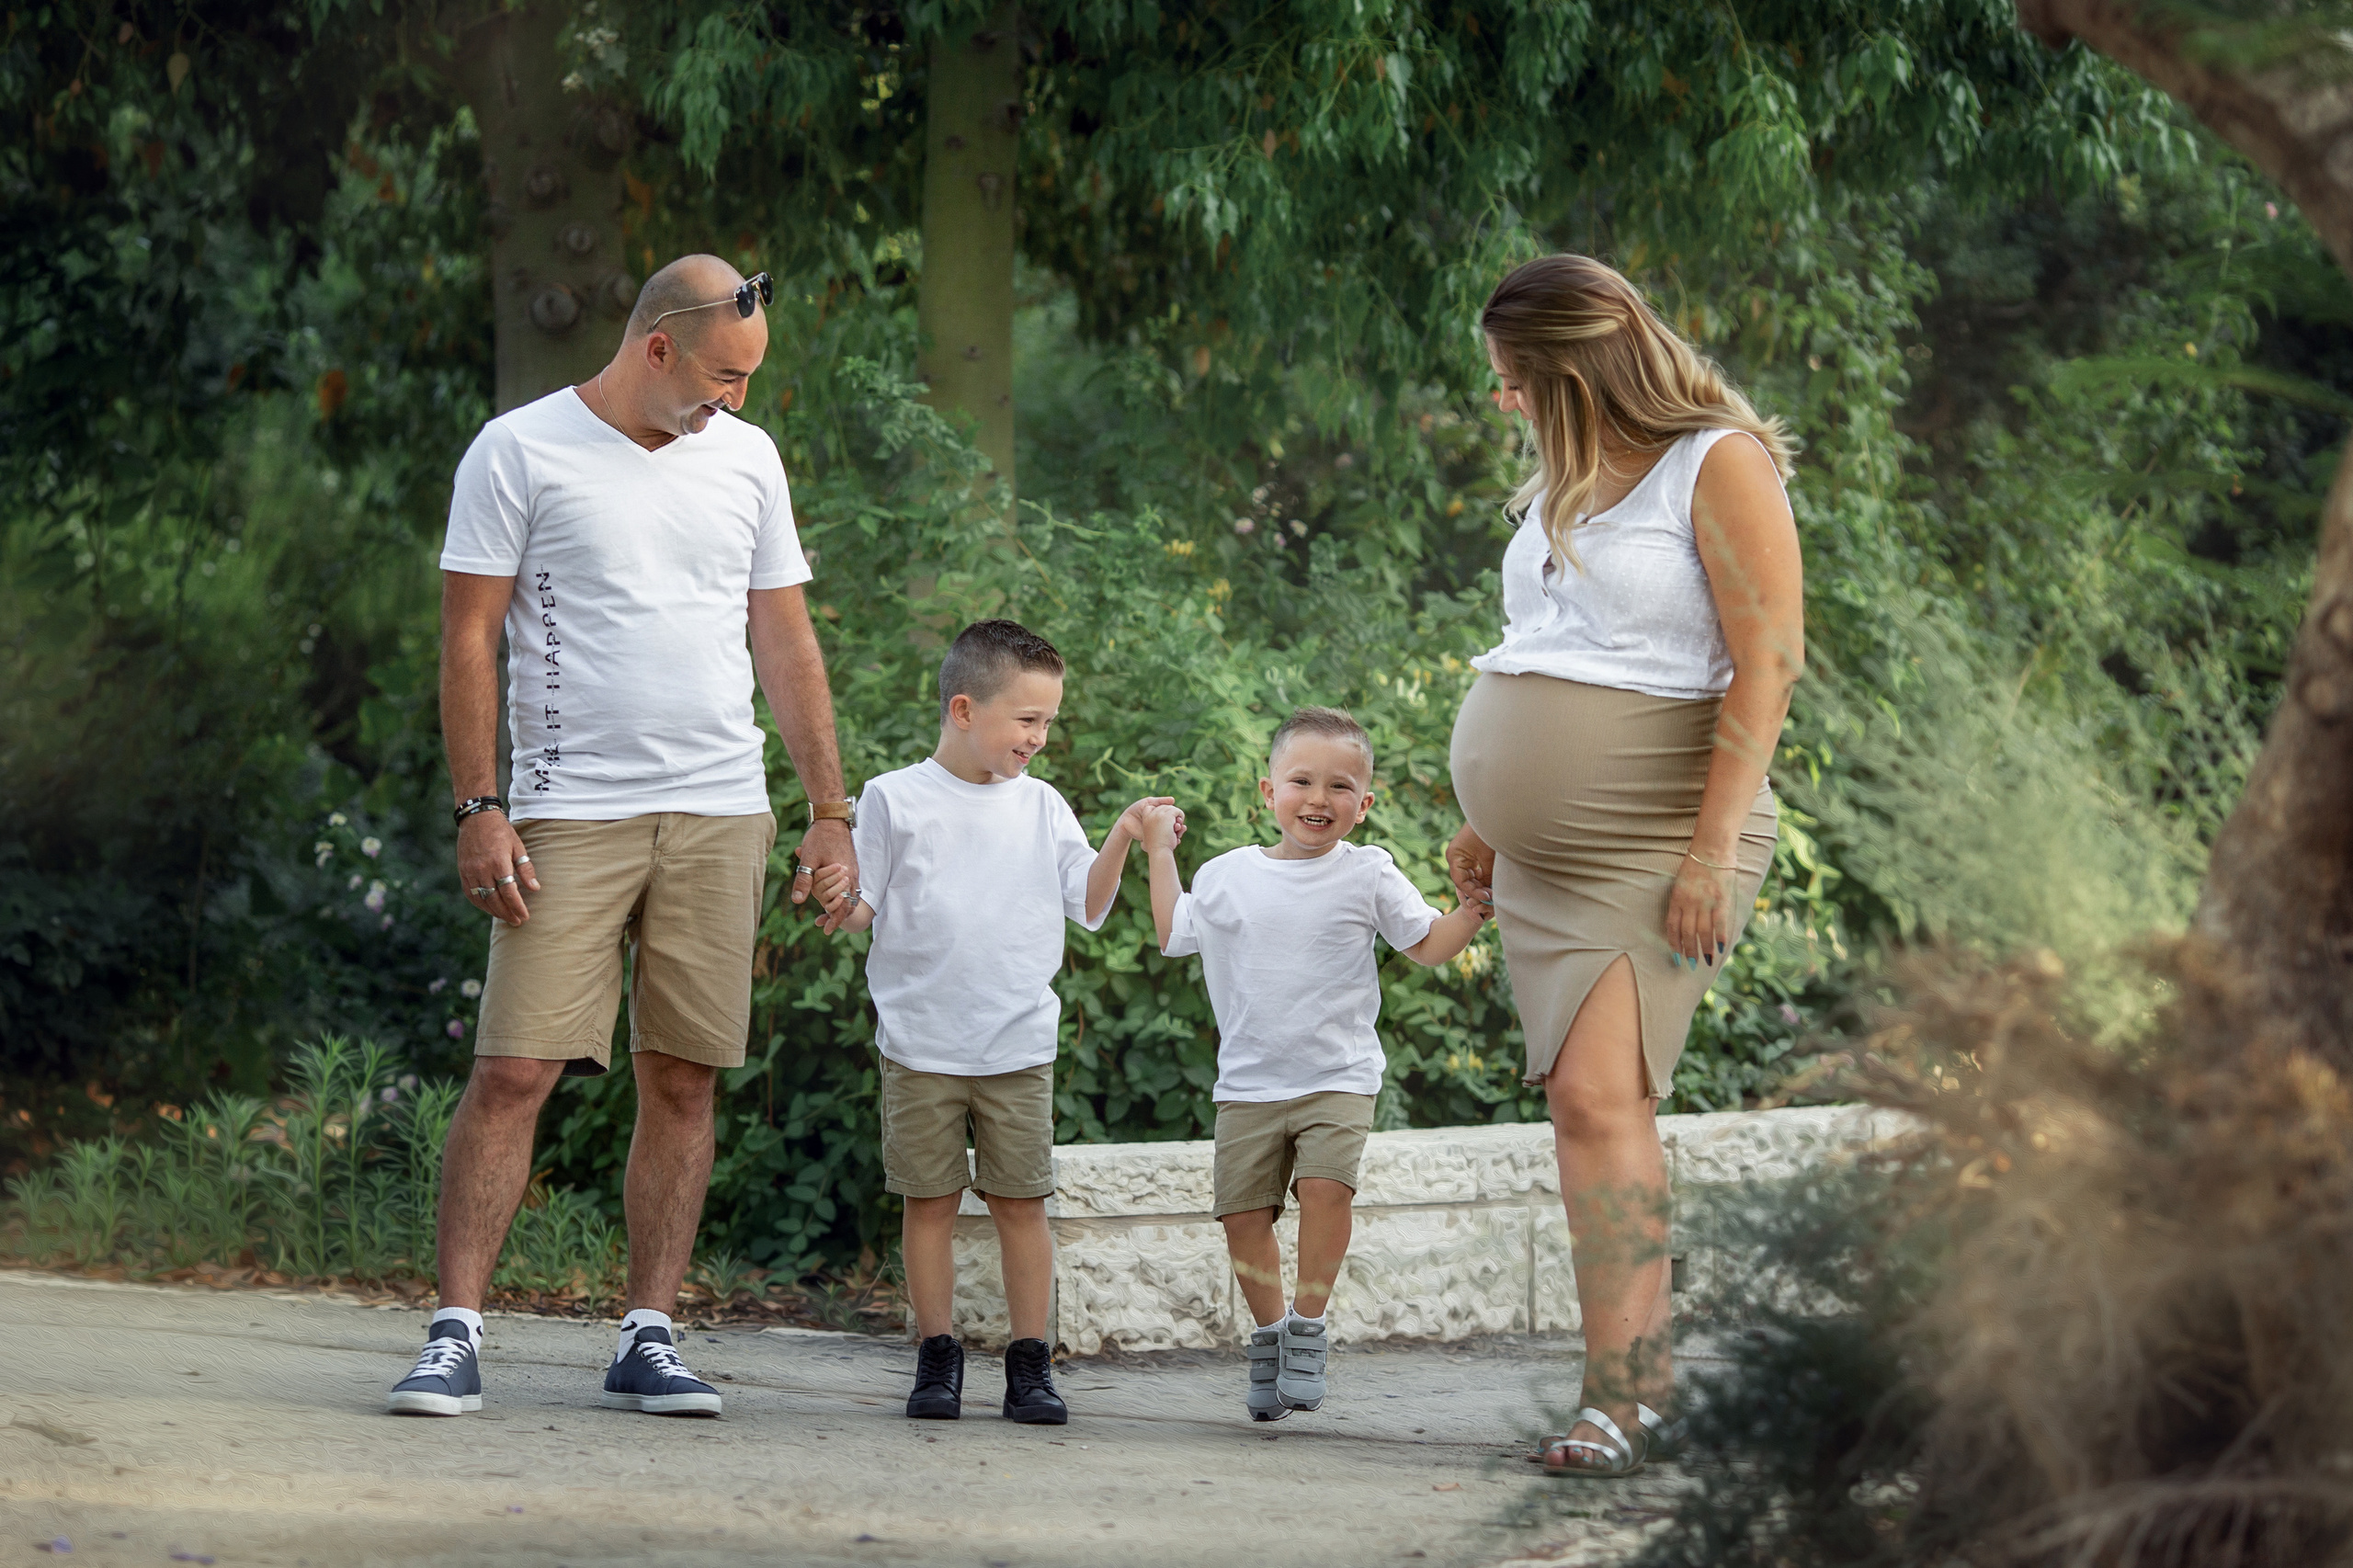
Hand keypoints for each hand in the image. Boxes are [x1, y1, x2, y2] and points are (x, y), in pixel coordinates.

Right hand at [457, 809, 537, 926]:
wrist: (476, 818)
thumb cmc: (501, 831)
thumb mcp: (518, 846)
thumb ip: (525, 868)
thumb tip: (534, 889)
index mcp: (498, 862)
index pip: (508, 892)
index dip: (517, 907)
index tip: (525, 916)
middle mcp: (482, 869)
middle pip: (494, 899)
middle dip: (507, 913)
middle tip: (517, 922)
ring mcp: (470, 871)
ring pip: (481, 899)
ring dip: (493, 911)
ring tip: (506, 917)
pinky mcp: (462, 871)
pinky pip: (470, 893)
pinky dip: (479, 903)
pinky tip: (489, 908)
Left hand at [792, 817, 857, 934]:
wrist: (833, 818)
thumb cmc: (820, 837)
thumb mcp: (808, 859)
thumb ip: (804, 880)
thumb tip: (797, 901)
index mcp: (844, 876)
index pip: (843, 906)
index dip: (835, 920)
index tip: (825, 930)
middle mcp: (852, 876)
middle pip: (849, 904)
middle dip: (838, 916)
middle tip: (824, 925)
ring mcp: (853, 870)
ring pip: (851, 895)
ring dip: (840, 905)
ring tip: (827, 913)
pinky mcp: (851, 865)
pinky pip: (850, 886)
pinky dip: (842, 894)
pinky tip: (831, 894)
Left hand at [1118, 795, 1184, 847]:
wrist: (1126, 822)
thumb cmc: (1136, 810)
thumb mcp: (1148, 803)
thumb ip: (1160, 801)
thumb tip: (1173, 800)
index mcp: (1162, 813)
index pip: (1174, 814)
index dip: (1177, 815)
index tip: (1179, 817)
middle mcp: (1163, 821)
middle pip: (1176, 823)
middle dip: (1179, 824)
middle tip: (1179, 825)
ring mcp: (1160, 830)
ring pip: (1174, 832)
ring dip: (1178, 832)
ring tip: (1177, 830)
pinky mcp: (1157, 837)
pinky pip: (1168, 840)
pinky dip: (1174, 840)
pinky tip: (1176, 840)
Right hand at [1444, 823, 1494, 917]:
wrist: (1494, 815)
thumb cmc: (1488, 834)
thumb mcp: (1488, 858)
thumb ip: (1486, 877)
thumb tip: (1489, 895)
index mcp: (1454, 857)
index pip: (1461, 882)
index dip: (1473, 892)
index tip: (1487, 897)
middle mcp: (1455, 857)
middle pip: (1463, 880)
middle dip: (1477, 889)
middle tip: (1492, 897)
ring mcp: (1461, 855)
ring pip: (1469, 876)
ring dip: (1479, 884)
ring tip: (1493, 891)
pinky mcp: (1469, 853)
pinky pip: (1472, 870)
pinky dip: (1481, 877)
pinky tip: (1491, 882)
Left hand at [1665, 849, 1735, 967]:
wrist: (1711, 848)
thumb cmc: (1696, 864)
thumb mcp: (1681, 882)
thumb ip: (1681, 901)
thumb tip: (1684, 920)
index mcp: (1677, 898)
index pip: (1672, 926)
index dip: (1674, 943)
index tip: (1676, 955)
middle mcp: (1689, 903)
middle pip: (1687, 933)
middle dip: (1689, 951)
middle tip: (1691, 964)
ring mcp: (1705, 902)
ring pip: (1703, 932)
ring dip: (1704, 948)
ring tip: (1707, 960)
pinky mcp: (1721, 900)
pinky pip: (1719, 923)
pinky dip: (1720, 937)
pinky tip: (1720, 948)